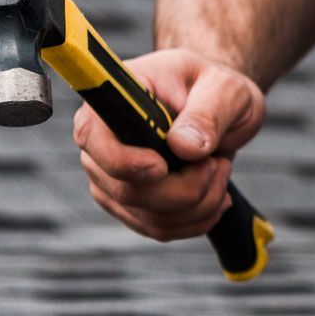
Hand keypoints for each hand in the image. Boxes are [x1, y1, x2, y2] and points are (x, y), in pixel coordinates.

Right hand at [74, 49, 265, 241]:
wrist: (219, 105)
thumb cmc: (213, 87)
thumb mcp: (223, 88)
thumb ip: (207, 113)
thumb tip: (184, 147)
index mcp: (113, 102)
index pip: (91, 138)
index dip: (123, 162)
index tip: (162, 167)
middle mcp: (102, 145)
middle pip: (127, 191)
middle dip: (186, 189)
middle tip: (218, 162)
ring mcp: (113, 180)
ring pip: (150, 218)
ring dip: (201, 204)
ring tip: (221, 170)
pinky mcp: (132, 206)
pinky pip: (161, 228)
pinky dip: (198, 218)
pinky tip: (216, 193)